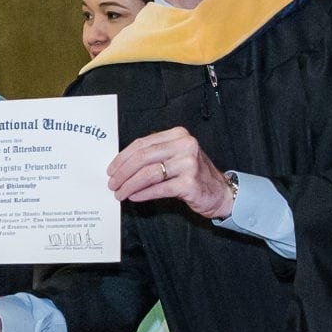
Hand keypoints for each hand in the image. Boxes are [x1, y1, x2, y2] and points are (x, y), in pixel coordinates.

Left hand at [106, 126, 232, 219]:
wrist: (220, 192)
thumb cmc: (194, 175)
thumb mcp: (176, 156)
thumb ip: (154, 155)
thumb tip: (122, 165)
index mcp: (178, 135)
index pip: (142, 143)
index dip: (123, 157)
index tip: (112, 169)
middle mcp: (185, 145)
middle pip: (143, 157)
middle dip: (123, 172)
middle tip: (112, 183)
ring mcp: (188, 164)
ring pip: (148, 173)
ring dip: (129, 185)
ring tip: (120, 192)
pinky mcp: (189, 183)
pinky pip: (158, 188)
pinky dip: (143, 193)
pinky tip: (134, 196)